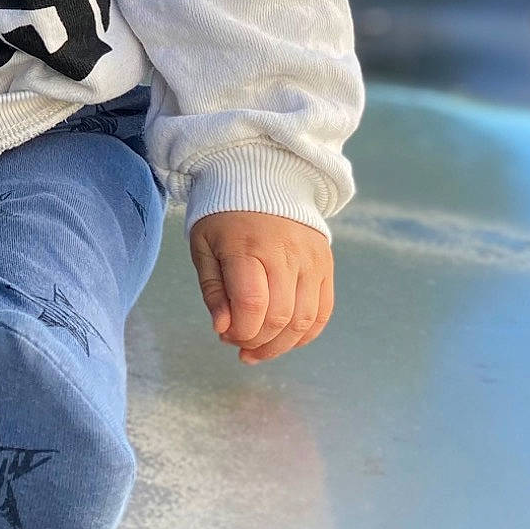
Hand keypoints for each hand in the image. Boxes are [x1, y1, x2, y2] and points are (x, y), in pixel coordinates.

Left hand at [188, 210, 333, 363]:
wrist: (260, 178)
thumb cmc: (223, 217)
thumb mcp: (203, 246)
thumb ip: (213, 290)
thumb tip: (223, 330)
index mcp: (247, 245)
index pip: (251, 303)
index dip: (239, 331)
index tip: (225, 335)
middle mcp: (284, 251)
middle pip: (279, 316)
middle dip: (257, 342)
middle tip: (239, 345)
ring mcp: (310, 258)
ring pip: (304, 320)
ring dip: (281, 345)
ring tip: (259, 350)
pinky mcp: (326, 264)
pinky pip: (323, 312)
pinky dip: (304, 334)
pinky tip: (284, 341)